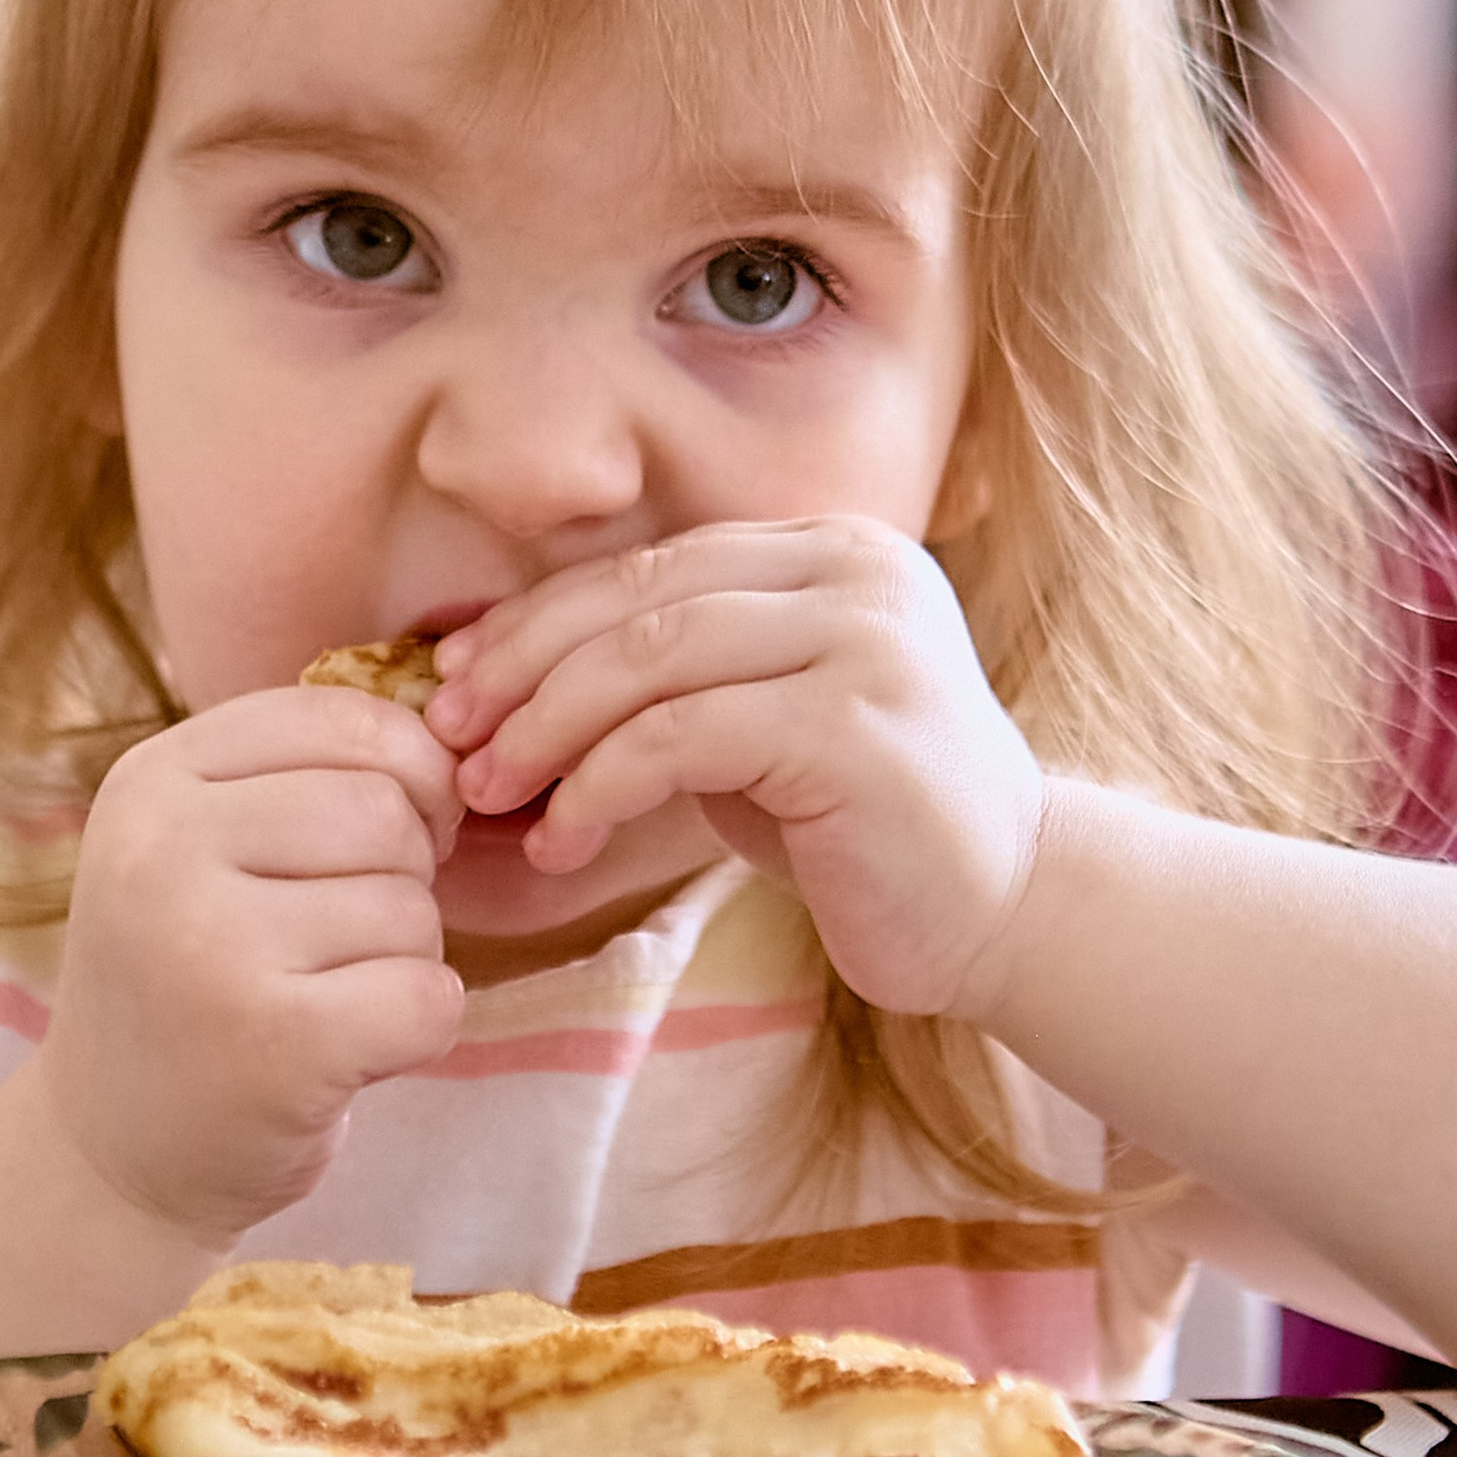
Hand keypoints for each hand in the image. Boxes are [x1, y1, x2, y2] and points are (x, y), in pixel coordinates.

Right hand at [40, 687, 465, 1244]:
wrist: (112, 1157)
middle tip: (338, 940)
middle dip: (403, 875)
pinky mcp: (276, 1045)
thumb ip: (310, 774)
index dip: (406, 773)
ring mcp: (212, 948)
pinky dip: (420, 1026)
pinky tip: (350, 1051)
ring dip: (404, 957)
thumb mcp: (208, 845)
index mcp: (152, 779)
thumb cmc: (195, 979)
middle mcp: (163, 851)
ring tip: (322, 997)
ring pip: (413, 907)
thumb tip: (458, 738)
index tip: (381, 837)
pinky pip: (430, 996)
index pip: (344, 717)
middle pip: (387, 810)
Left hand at [425, 518, 1043, 1021]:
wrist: (1005, 907)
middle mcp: (854, 570)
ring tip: (489, 795)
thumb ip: (671, 678)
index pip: (649, 567)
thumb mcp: (757, 721)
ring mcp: (863, 639)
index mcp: (828, 550)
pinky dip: (598, 787)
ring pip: (649, 659)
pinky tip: (562, 842)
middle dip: (523, 670)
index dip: (536, 620)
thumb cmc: (859, 821)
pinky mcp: (853, 724)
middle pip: (638, 599)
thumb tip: (503, 682)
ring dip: (546, 731)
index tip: (456, 679)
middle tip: (450, 740)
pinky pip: (679, 737)